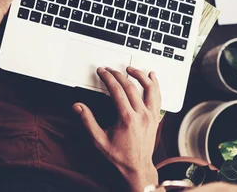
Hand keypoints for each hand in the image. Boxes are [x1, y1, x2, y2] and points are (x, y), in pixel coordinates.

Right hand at [73, 67, 161, 190]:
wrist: (137, 167)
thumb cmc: (119, 155)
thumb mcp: (99, 140)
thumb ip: (88, 121)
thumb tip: (78, 106)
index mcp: (127, 119)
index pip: (117, 91)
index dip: (108, 78)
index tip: (102, 72)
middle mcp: (141, 115)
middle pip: (130, 87)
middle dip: (118, 75)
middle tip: (109, 70)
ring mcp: (151, 116)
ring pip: (148, 88)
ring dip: (139, 75)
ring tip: (131, 68)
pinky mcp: (156, 117)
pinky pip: (158, 96)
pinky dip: (155, 84)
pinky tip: (152, 77)